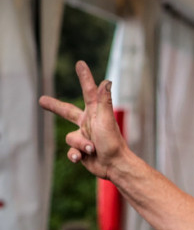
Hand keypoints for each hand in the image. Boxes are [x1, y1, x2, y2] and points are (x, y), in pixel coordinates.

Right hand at [38, 61, 129, 178]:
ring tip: (93, 148)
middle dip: (54, 106)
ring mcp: (84, 137)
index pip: (88, 91)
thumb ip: (104, 101)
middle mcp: (88, 123)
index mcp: (95, 113)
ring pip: (70, 138)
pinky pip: (71, 152)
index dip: (84, 77)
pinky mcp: (82, 151)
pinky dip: (75, 155)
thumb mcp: (106, 120)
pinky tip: (83, 158)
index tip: (80, 64)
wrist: (115, 165)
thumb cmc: (113, 142)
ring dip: (80, 144)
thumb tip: (107, 81)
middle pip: (66, 112)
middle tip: (42, 101)